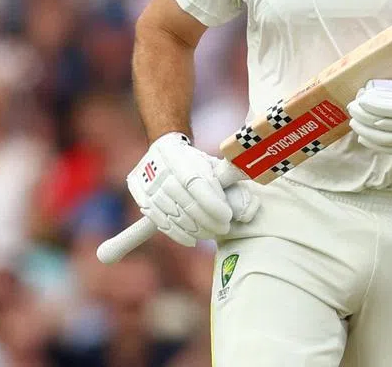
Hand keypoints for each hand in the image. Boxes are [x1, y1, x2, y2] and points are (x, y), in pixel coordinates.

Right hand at [126, 133, 258, 247]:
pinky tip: (192, 239)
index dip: (212, 203)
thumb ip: (229, 177)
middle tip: (223, 228)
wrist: (163, 152)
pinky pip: (160, 222)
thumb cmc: (194, 161)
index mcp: (181, 157)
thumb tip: (250, 194)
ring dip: (196, 229)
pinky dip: (178, 234)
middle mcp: (161, 171)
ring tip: (211, 233)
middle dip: (208, 220)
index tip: (227, 216)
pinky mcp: (141, 198)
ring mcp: (148, 186)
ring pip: (174, 215)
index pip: (196, 184)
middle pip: (186, 203)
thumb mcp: (212, 163)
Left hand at [347, 67, 391, 154]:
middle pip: (387, 123)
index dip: (374, 105)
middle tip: (352, 109)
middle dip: (365, 118)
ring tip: (355, 123)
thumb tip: (378, 86)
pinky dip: (379, 146)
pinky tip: (366, 140)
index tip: (360, 98)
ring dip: (368, 131)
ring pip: (389, 138)